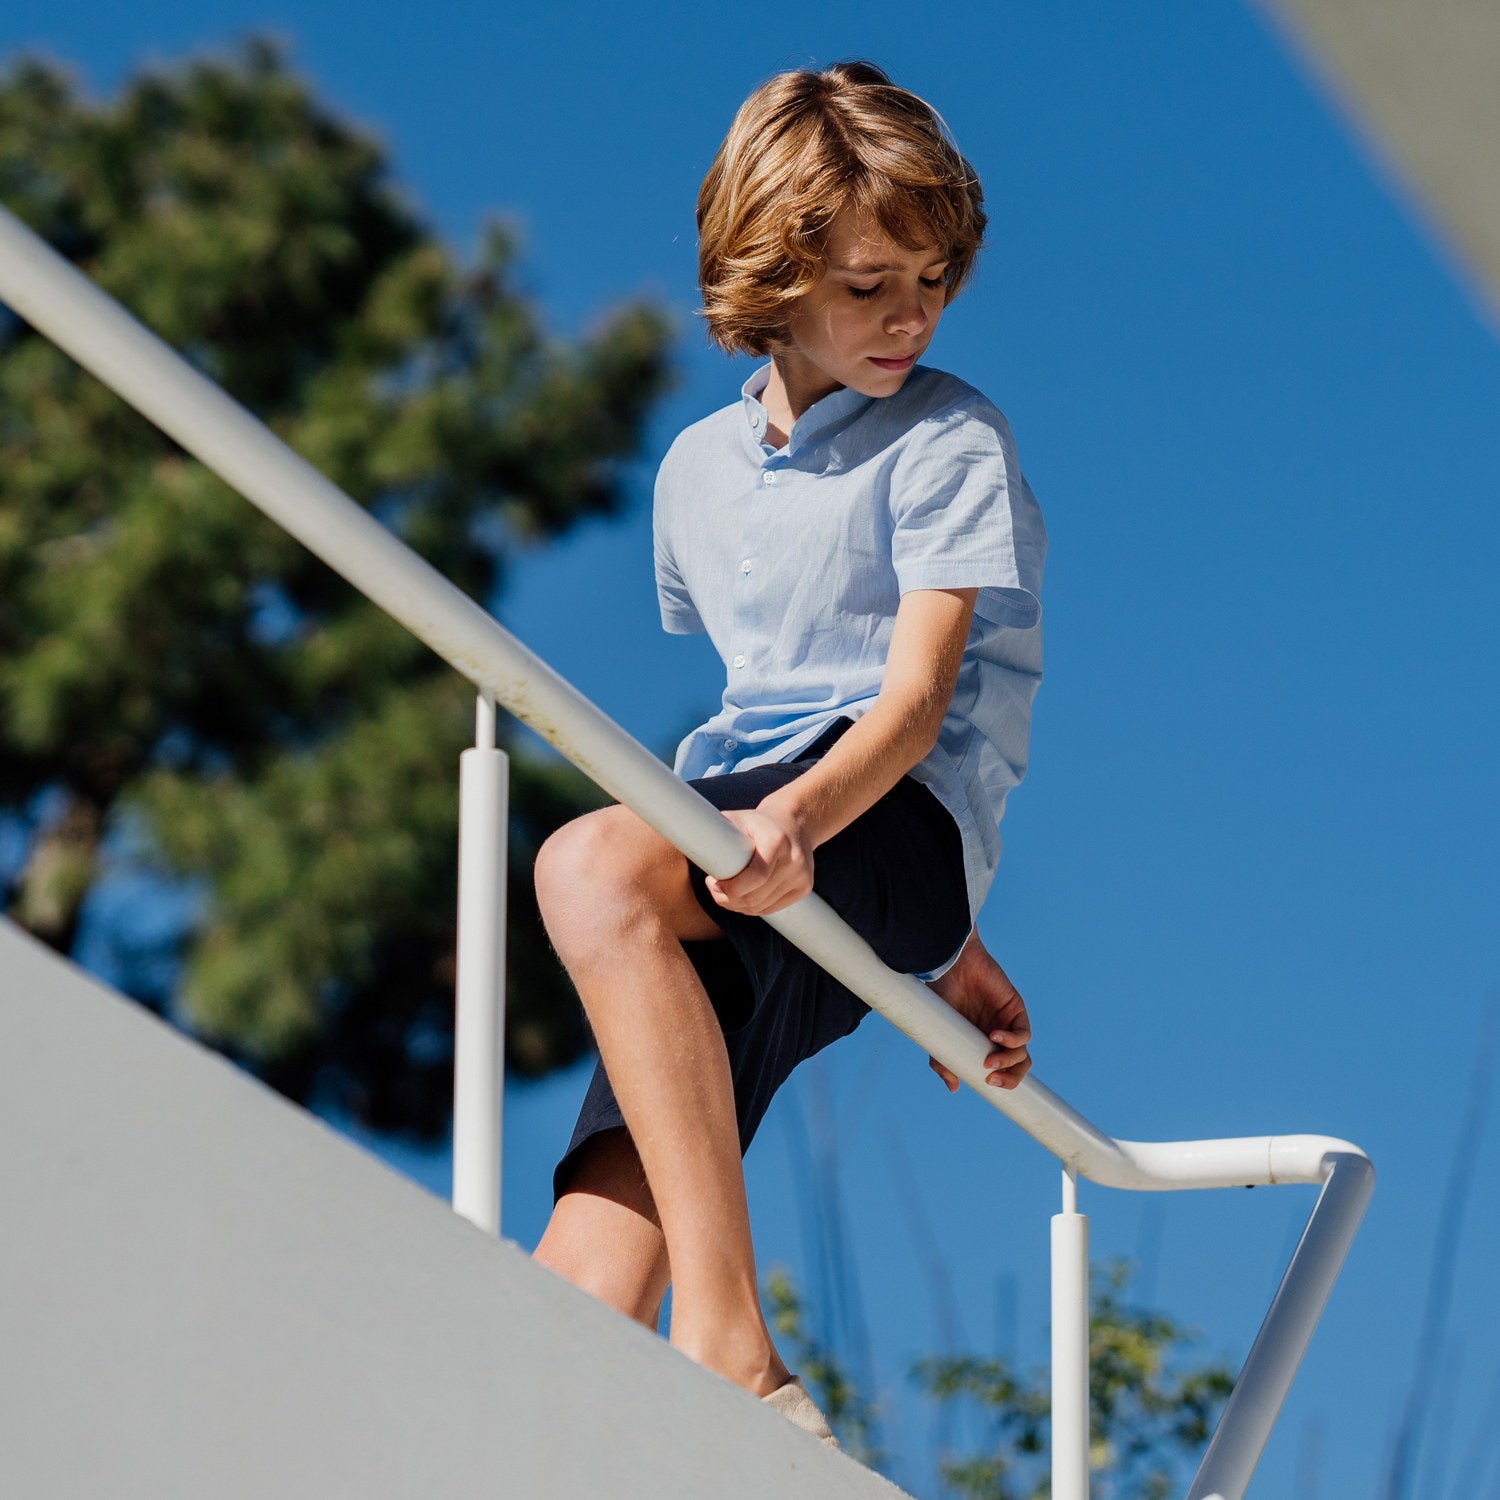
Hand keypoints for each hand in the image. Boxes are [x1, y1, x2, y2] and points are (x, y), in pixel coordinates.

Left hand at [704, 804, 814, 916]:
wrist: (794, 822)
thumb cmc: (756, 823)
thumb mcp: (735, 819)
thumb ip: (712, 829)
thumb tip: (680, 834)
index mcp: (777, 841)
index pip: (755, 877)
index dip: (730, 888)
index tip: (713, 883)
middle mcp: (794, 859)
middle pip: (756, 897)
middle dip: (729, 899)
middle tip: (715, 889)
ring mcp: (802, 875)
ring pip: (762, 907)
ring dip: (739, 906)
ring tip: (727, 892)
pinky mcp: (805, 887)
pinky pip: (774, 909)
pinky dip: (755, 908)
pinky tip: (744, 896)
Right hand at [925, 929, 1031, 1091]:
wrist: (949, 966)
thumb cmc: (941, 996)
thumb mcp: (939, 1034)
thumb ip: (943, 1060)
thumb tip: (953, 1087)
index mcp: (982, 1044)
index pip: (1003, 1070)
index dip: (1002, 1082)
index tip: (986, 1085)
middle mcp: (998, 1036)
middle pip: (1018, 1066)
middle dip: (1011, 1079)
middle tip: (992, 1080)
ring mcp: (1008, 1023)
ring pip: (1022, 1054)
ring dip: (1008, 1062)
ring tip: (989, 1062)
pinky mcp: (1015, 1010)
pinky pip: (1024, 1034)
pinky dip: (1012, 1041)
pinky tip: (995, 1037)